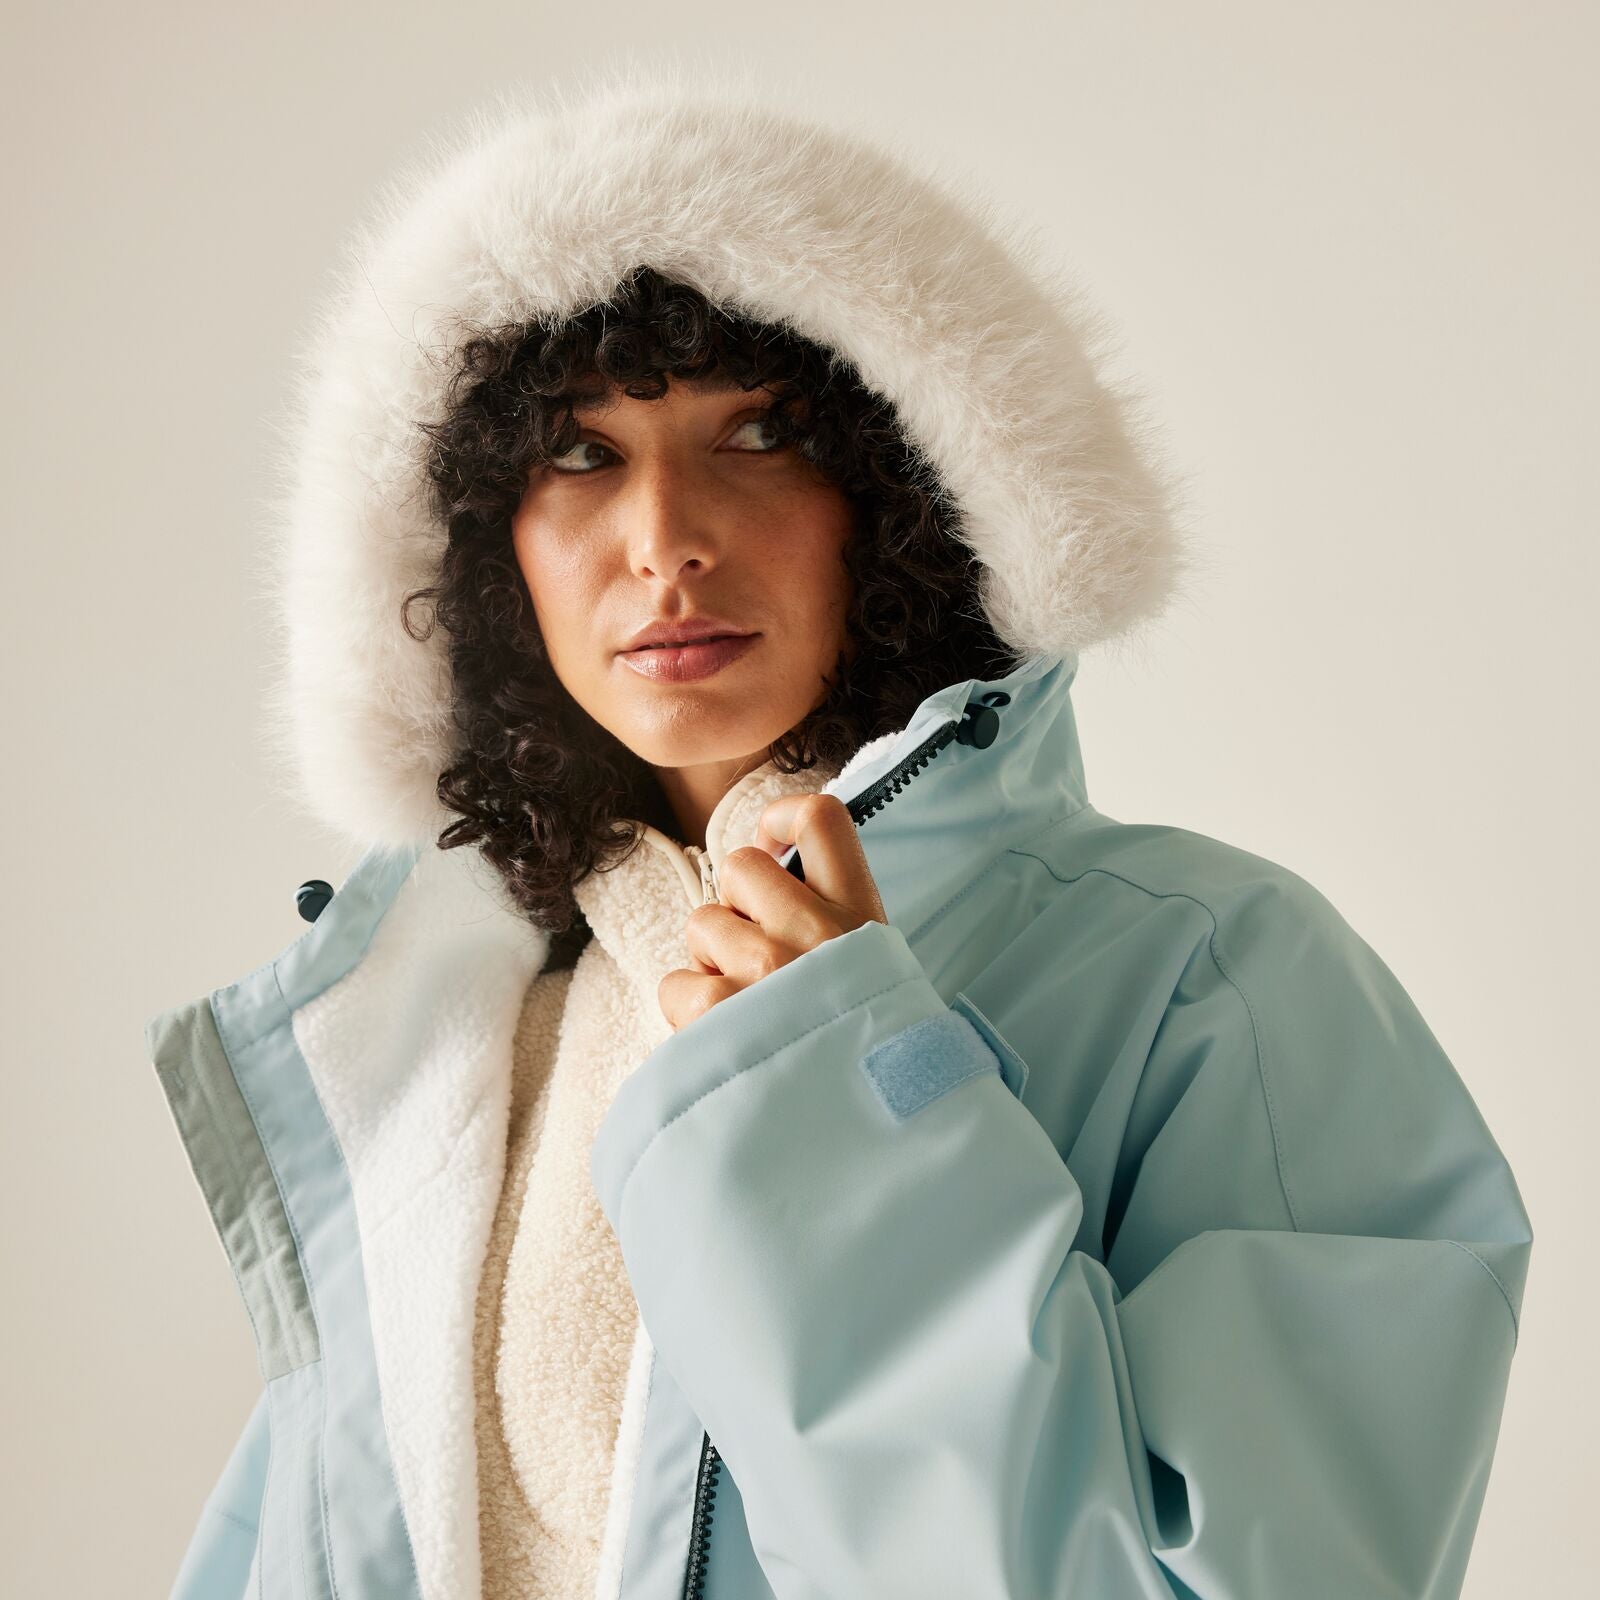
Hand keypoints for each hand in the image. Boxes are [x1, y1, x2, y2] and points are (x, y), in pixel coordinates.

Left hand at [658, 793, 888, 1031]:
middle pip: (740, 865)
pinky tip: (723, 1035)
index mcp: (862, 917)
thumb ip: (836, 924)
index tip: (776, 851)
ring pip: (701, 922)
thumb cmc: (867, 1052)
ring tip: (745, 1005)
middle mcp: (815, 932)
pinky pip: (675, 984)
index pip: (820, 816)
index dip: (780, 819)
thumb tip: (773, 880)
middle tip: (757, 953)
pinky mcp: (722, 1014)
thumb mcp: (878, 974)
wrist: (874, 1139)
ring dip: (711, 962)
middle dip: (736, 905)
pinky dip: (687, 1011)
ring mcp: (767, 970)